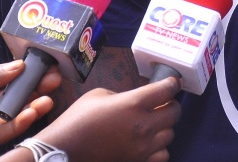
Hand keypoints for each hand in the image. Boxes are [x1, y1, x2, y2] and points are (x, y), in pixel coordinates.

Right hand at [35, 78, 181, 161]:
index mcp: (133, 104)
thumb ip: (123, 96)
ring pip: (170, 135)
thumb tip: (136, 100)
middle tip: (162, 103)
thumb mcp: (99, 96)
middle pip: (174, 113)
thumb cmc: (77, 121)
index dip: (171, 84)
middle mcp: (143, 126)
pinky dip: (158, 148)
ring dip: (164, 128)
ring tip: (152, 124)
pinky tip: (148, 144)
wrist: (63, 151)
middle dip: (170, 105)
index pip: (166, 90)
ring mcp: (142, 149)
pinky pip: (161, 155)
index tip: (171, 83)